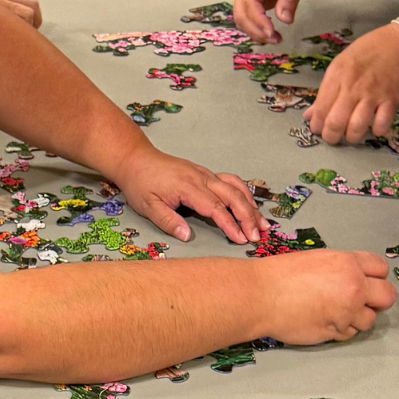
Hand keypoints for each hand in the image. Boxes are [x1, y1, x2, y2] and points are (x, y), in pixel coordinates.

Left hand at [109, 145, 263, 244]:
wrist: (136, 159)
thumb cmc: (141, 182)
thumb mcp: (147, 205)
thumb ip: (168, 221)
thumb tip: (187, 236)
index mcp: (188, 187)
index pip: (215, 208)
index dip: (230, 224)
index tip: (241, 239)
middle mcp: (201, 178)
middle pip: (232, 196)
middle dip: (247, 217)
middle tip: (256, 236)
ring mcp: (205, 174)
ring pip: (235, 188)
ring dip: (250, 205)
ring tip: (262, 223)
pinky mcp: (205, 173)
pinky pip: (230, 181)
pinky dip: (244, 193)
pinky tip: (250, 204)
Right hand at [233, 0, 323, 42]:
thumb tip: (285, 20)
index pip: (251, 3)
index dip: (259, 21)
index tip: (272, 33)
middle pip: (240, 14)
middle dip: (256, 30)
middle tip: (275, 39)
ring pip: (241, 18)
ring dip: (255, 32)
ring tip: (275, 39)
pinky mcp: (249, 0)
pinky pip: (246, 17)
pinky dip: (255, 28)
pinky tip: (269, 34)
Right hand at [258, 249, 398, 343]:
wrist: (260, 296)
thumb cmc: (280, 275)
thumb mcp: (317, 259)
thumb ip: (341, 268)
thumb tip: (353, 278)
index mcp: (347, 263)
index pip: (381, 268)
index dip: (375, 276)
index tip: (369, 282)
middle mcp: (353, 287)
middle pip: (387, 296)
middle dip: (378, 300)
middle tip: (362, 300)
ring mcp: (346, 312)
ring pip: (369, 320)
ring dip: (356, 318)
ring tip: (335, 312)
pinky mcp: (335, 332)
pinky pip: (349, 334)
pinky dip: (340, 330)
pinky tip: (324, 321)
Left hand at [303, 21, 398, 144]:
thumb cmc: (367, 52)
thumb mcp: (340, 64)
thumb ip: (325, 91)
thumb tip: (310, 115)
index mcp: (337, 75)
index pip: (321, 108)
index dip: (317, 125)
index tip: (318, 129)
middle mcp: (353, 86)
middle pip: (336, 122)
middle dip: (331, 136)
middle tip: (333, 138)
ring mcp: (373, 94)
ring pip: (356, 127)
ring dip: (352, 137)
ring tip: (351, 135)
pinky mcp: (392, 100)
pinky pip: (381, 125)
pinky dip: (376, 131)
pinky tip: (374, 127)